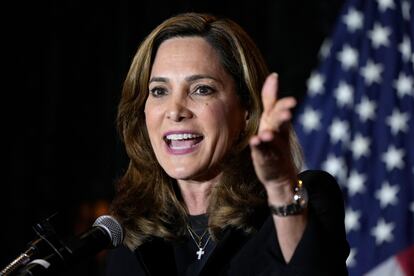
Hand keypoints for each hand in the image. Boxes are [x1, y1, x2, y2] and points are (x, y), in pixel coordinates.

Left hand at [249, 73, 296, 190]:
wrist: (279, 173)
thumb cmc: (273, 140)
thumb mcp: (272, 118)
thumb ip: (271, 99)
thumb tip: (274, 75)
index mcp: (279, 121)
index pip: (282, 109)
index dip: (285, 104)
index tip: (288, 96)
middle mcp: (278, 132)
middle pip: (280, 123)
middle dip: (283, 117)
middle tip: (288, 111)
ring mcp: (273, 146)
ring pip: (273, 139)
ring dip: (271, 135)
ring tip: (266, 134)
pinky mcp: (265, 158)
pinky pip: (263, 152)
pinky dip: (259, 147)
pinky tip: (255, 142)